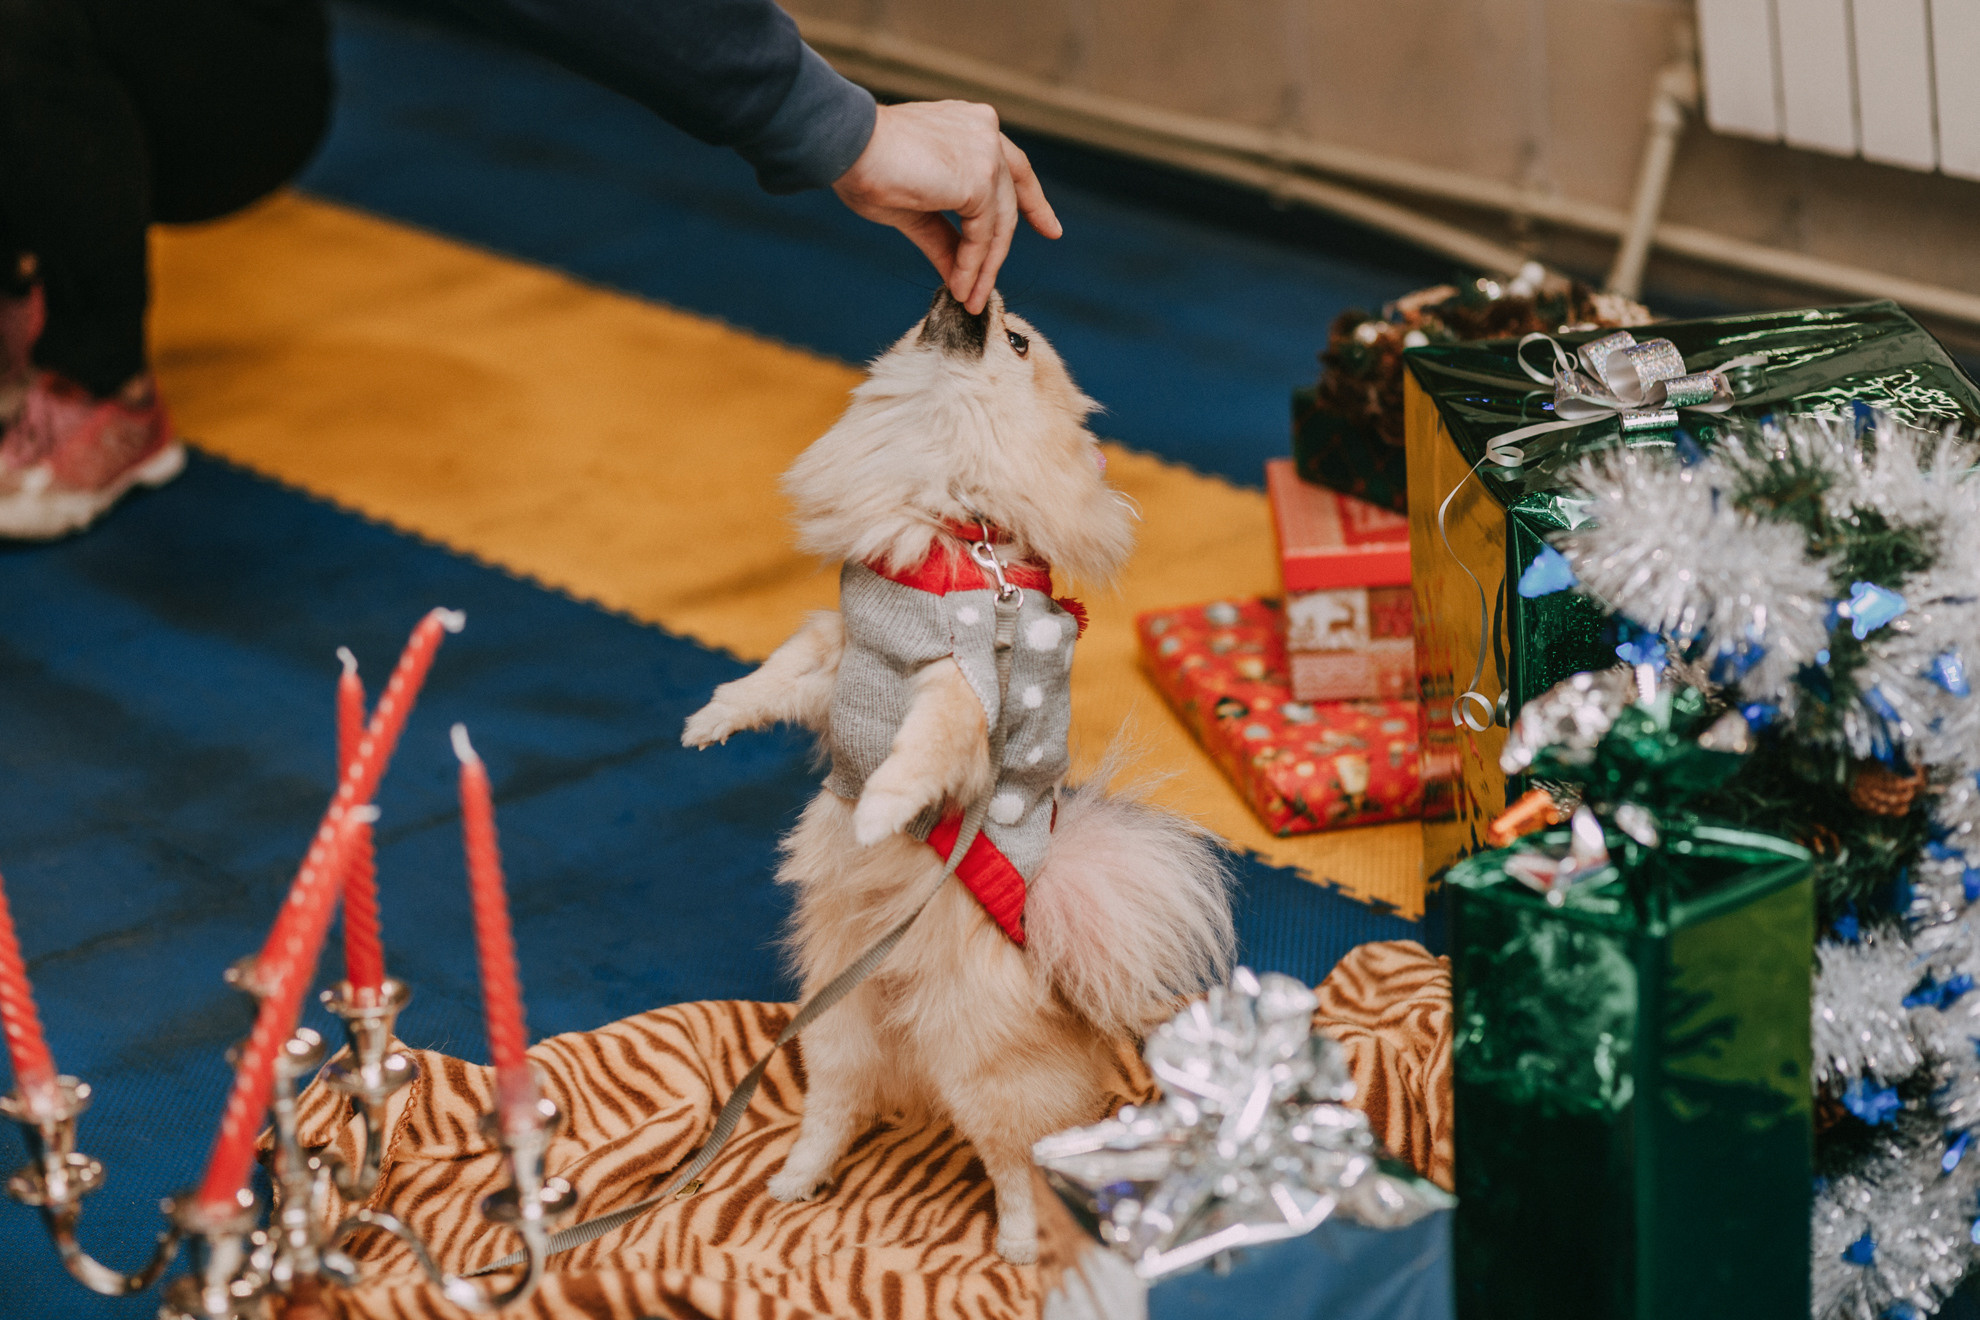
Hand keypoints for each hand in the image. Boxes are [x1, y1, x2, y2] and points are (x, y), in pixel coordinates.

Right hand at [833, 101, 1061, 313]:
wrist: (845, 145)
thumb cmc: (866, 166)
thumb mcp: (914, 208)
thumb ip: (944, 237)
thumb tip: (958, 277)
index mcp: (971, 127)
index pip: (1014, 168)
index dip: (1033, 201)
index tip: (1049, 229)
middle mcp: (985, 131)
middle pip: (1009, 202)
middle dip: (998, 252)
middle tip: (984, 291)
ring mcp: (986, 151)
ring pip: (998, 223)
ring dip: (982, 267)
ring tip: (968, 298)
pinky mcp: (979, 177)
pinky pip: (983, 234)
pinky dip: (972, 264)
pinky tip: (960, 286)